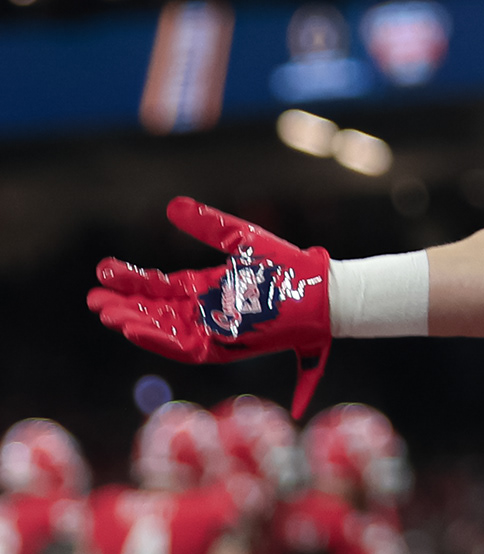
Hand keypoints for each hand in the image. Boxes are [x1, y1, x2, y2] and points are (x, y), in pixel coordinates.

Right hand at [87, 197, 331, 417]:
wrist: (319, 290)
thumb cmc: (286, 265)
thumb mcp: (240, 239)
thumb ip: (207, 224)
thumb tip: (171, 205)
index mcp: (207, 288)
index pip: (160, 287)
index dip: (131, 280)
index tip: (104, 270)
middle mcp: (205, 312)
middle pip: (155, 311)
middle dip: (124, 306)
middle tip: (94, 299)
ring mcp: (213, 330)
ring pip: (164, 330)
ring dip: (135, 323)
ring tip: (107, 314)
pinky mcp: (224, 345)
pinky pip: (184, 347)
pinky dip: (159, 339)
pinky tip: (135, 329)